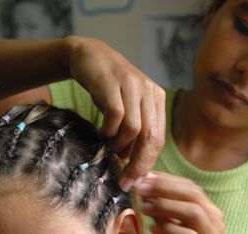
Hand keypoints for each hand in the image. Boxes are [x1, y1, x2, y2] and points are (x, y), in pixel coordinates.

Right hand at [65, 36, 165, 190]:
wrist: (90, 57)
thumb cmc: (108, 88)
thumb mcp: (127, 108)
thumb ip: (135, 131)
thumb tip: (134, 162)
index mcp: (157, 99)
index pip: (158, 139)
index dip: (147, 163)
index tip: (134, 180)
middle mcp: (149, 91)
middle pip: (151, 136)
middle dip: (138, 163)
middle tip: (125, 179)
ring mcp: (132, 86)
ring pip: (134, 128)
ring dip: (120, 145)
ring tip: (110, 146)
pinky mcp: (113, 84)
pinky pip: (115, 116)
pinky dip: (108, 130)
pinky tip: (102, 132)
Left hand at [136, 172, 224, 233]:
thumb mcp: (169, 220)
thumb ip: (161, 205)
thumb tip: (144, 186)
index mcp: (207, 209)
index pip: (189, 186)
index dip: (166, 179)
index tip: (145, 177)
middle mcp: (214, 219)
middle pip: (193, 193)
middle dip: (164, 188)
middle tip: (141, 188)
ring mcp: (211, 233)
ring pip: (193, 211)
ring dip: (165, 205)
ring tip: (144, 207)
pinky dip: (168, 228)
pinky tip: (152, 228)